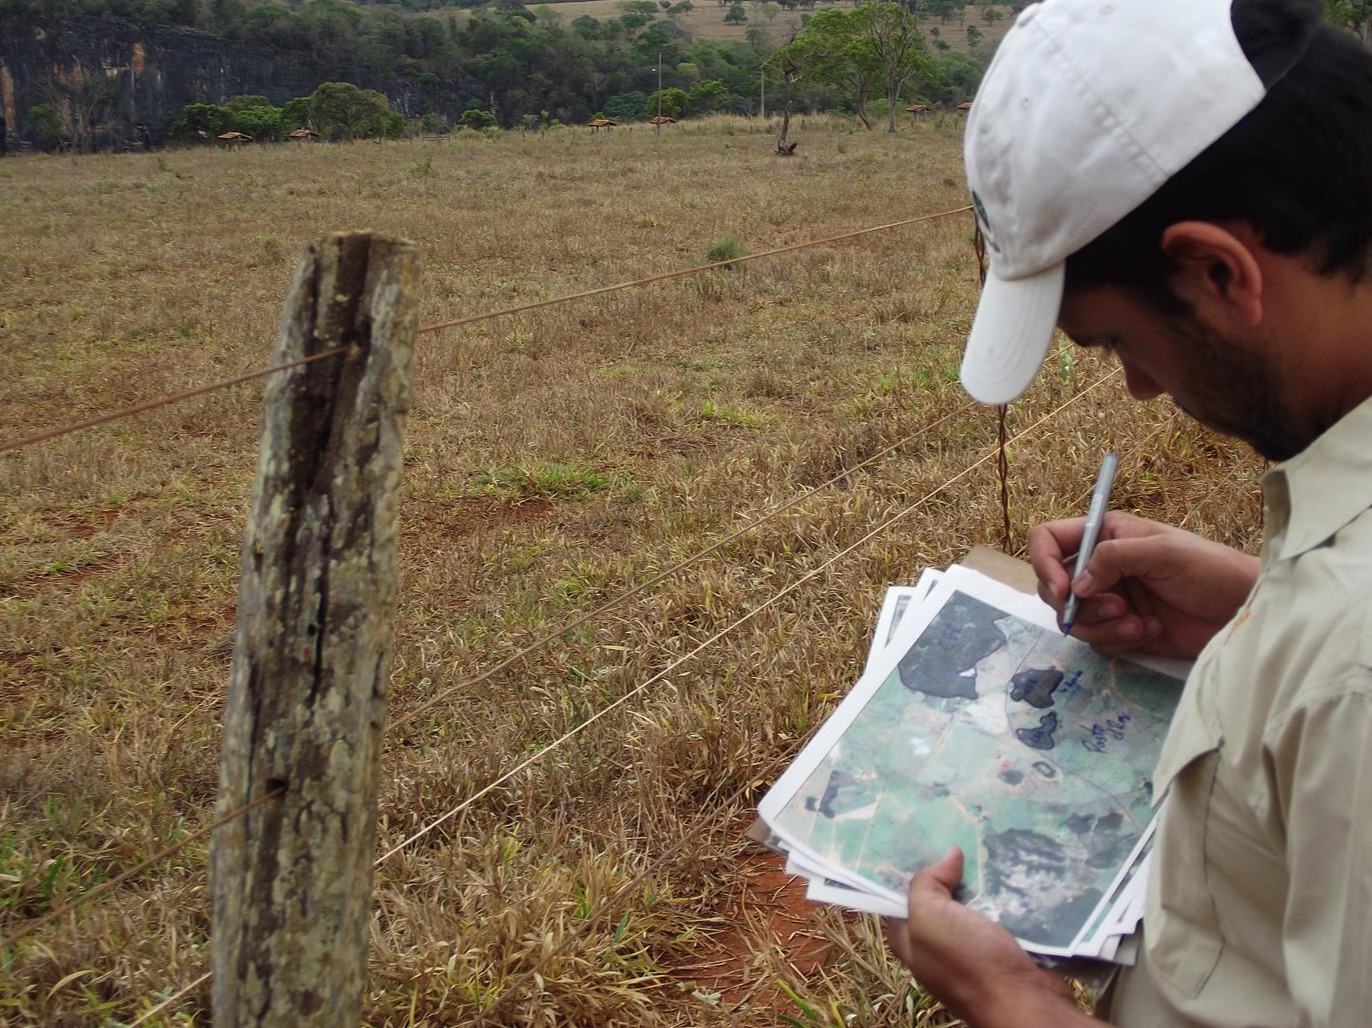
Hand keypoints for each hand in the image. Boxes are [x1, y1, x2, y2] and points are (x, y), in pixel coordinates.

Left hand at [885, 848, 1088, 1026]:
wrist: (1025, 1002)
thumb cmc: (968, 963)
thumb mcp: (930, 919)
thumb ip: (927, 884)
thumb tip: (949, 856)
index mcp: (911, 941)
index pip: (900, 898)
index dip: (908, 869)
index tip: (921, 837)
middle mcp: (938, 946)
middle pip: (939, 898)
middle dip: (948, 869)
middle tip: (958, 832)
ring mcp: (972, 948)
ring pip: (972, 903)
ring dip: (980, 879)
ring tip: (985, 841)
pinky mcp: (1003, 947)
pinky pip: (999, 913)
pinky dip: (1003, 894)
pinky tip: (1008, 868)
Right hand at [1028, 512, 1258, 659]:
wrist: (1243, 610)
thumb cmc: (1210, 569)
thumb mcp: (1163, 552)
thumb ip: (1114, 558)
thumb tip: (1075, 586)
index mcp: (1104, 535)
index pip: (1047, 539)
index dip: (1043, 563)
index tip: (1064, 592)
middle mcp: (1099, 566)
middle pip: (1053, 586)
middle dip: (1080, 605)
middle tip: (1118, 608)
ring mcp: (1109, 599)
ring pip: (1073, 619)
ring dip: (1103, 626)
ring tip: (1141, 624)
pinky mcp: (1121, 628)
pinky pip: (1095, 640)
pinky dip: (1117, 640)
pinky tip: (1150, 632)